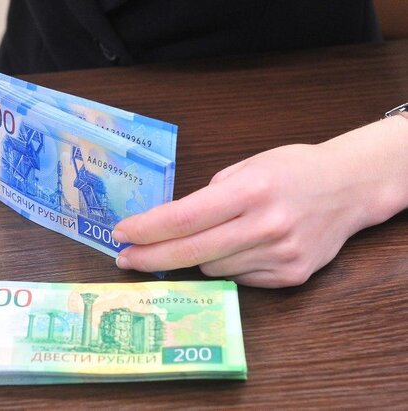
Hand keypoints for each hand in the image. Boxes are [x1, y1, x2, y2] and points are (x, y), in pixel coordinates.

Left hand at [113, 118, 407, 287]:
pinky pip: (238, 279)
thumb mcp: (247, 167)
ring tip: (215, 235)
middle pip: (190, 253)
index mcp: (250, 190)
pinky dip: (228, 265)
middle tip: (124, 259)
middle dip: (150, 258)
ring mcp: (280, 255)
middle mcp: (265, 226)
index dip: (146, 230)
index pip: (183, 218)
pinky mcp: (291, 276)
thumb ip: (209, 197)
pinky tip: (243, 246)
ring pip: (211, 269)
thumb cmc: (292, 170)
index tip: (120, 234)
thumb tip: (167, 227)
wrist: (350, 187)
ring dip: (198, 257)